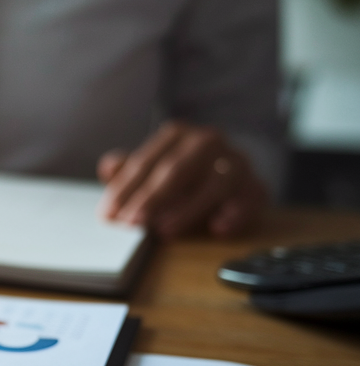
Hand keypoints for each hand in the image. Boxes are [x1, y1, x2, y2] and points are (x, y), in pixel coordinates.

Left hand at [98, 122, 266, 237]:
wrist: (229, 175)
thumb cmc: (180, 175)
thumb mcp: (150, 170)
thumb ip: (127, 170)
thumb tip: (108, 167)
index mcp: (177, 134)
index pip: (145, 162)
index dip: (124, 189)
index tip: (109, 213)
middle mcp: (209, 142)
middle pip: (177, 169)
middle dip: (151, 198)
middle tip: (132, 222)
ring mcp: (236, 162)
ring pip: (214, 182)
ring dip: (188, 208)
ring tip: (165, 230)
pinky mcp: (256, 186)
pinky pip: (250, 198)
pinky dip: (235, 213)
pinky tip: (217, 227)